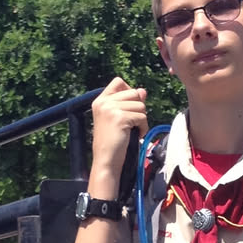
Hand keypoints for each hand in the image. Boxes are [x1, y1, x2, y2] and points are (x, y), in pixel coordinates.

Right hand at [88, 78, 147, 192]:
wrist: (106, 160)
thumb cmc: (112, 141)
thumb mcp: (118, 118)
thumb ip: (129, 102)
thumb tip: (143, 90)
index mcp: (100, 100)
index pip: (118, 81)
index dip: (129, 90)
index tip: (129, 107)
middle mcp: (103, 102)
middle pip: (133, 92)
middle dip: (138, 108)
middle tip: (132, 123)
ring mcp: (110, 109)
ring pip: (140, 105)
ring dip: (142, 119)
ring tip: (133, 130)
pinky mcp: (120, 118)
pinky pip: (142, 117)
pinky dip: (143, 128)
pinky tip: (136, 135)